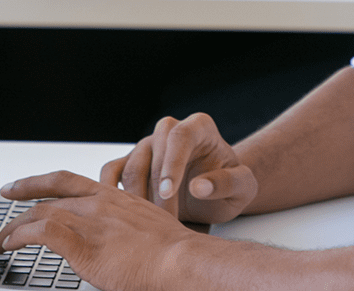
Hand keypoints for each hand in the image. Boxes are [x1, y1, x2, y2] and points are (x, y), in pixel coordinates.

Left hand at [0, 171, 193, 290]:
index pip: (67, 180)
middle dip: (19, 200)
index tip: (20, 186)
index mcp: (112, 197)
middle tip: (3, 209)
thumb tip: (113, 238)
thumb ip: (122, 227)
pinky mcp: (82, 245)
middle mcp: (98, 203)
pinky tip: (12, 246)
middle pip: (48, 195)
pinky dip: (20, 237)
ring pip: (39, 214)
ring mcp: (90, 222)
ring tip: (1, 241)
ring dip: (13, 228)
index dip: (38, 181)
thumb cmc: (171, 251)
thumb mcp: (145, 226)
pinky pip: (41, 234)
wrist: (180, 260)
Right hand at [100, 113, 257, 223]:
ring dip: (136, 199)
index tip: (169, 192)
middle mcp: (168, 131)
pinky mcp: (128, 162)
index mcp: (199, 127)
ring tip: (149, 226)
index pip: (180, 136)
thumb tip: (199, 187)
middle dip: (155, 190)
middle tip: (165, 220)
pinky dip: (110, 193)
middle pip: (151, 152)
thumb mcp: (243, 187)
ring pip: (130, 167)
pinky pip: (110, 172)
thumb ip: (227, 183)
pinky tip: (121, 217)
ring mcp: (146, 146)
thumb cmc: (230, 186)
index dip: (172, 163)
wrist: (215, 193)